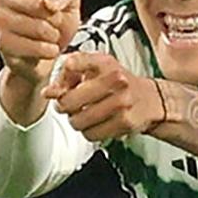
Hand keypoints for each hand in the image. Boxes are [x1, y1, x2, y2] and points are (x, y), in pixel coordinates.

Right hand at [0, 0, 81, 87]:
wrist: (50, 61)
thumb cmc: (58, 26)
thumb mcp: (72, 6)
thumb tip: (48, 2)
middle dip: (33, 7)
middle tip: (52, 18)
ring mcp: (0, 21)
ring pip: (14, 21)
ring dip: (42, 31)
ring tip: (53, 37)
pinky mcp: (2, 44)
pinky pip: (18, 43)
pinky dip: (40, 48)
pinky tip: (49, 49)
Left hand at [44, 51, 165, 142]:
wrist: (149, 99)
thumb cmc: (118, 82)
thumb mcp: (95, 69)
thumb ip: (68, 75)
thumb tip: (48, 92)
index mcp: (105, 62)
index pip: (72, 63)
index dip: (59, 78)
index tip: (59, 86)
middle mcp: (116, 80)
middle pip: (69, 101)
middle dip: (63, 106)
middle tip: (68, 105)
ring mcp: (121, 102)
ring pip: (78, 121)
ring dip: (76, 121)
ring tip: (84, 114)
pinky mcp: (124, 122)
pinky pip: (91, 134)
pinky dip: (89, 132)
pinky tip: (95, 123)